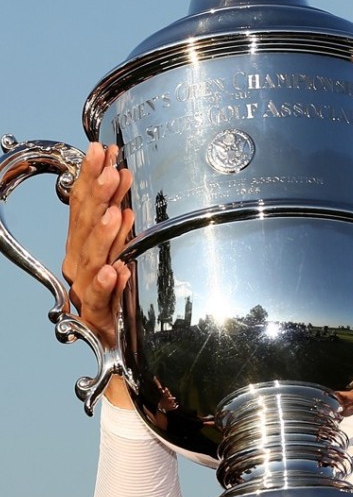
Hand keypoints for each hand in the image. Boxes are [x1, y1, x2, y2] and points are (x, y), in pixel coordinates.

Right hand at [63, 143, 134, 406]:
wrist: (126, 347)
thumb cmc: (126, 291)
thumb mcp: (127, 245)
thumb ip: (122, 212)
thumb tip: (126, 172)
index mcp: (86, 244)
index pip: (83, 205)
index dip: (90, 176)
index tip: (103, 149)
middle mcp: (81, 265)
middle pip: (83, 227)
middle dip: (97, 197)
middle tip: (111, 171)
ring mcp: (88, 291)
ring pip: (91, 260)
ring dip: (103, 236)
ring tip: (114, 214)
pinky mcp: (101, 317)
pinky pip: (103, 299)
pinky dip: (109, 283)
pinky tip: (116, 271)